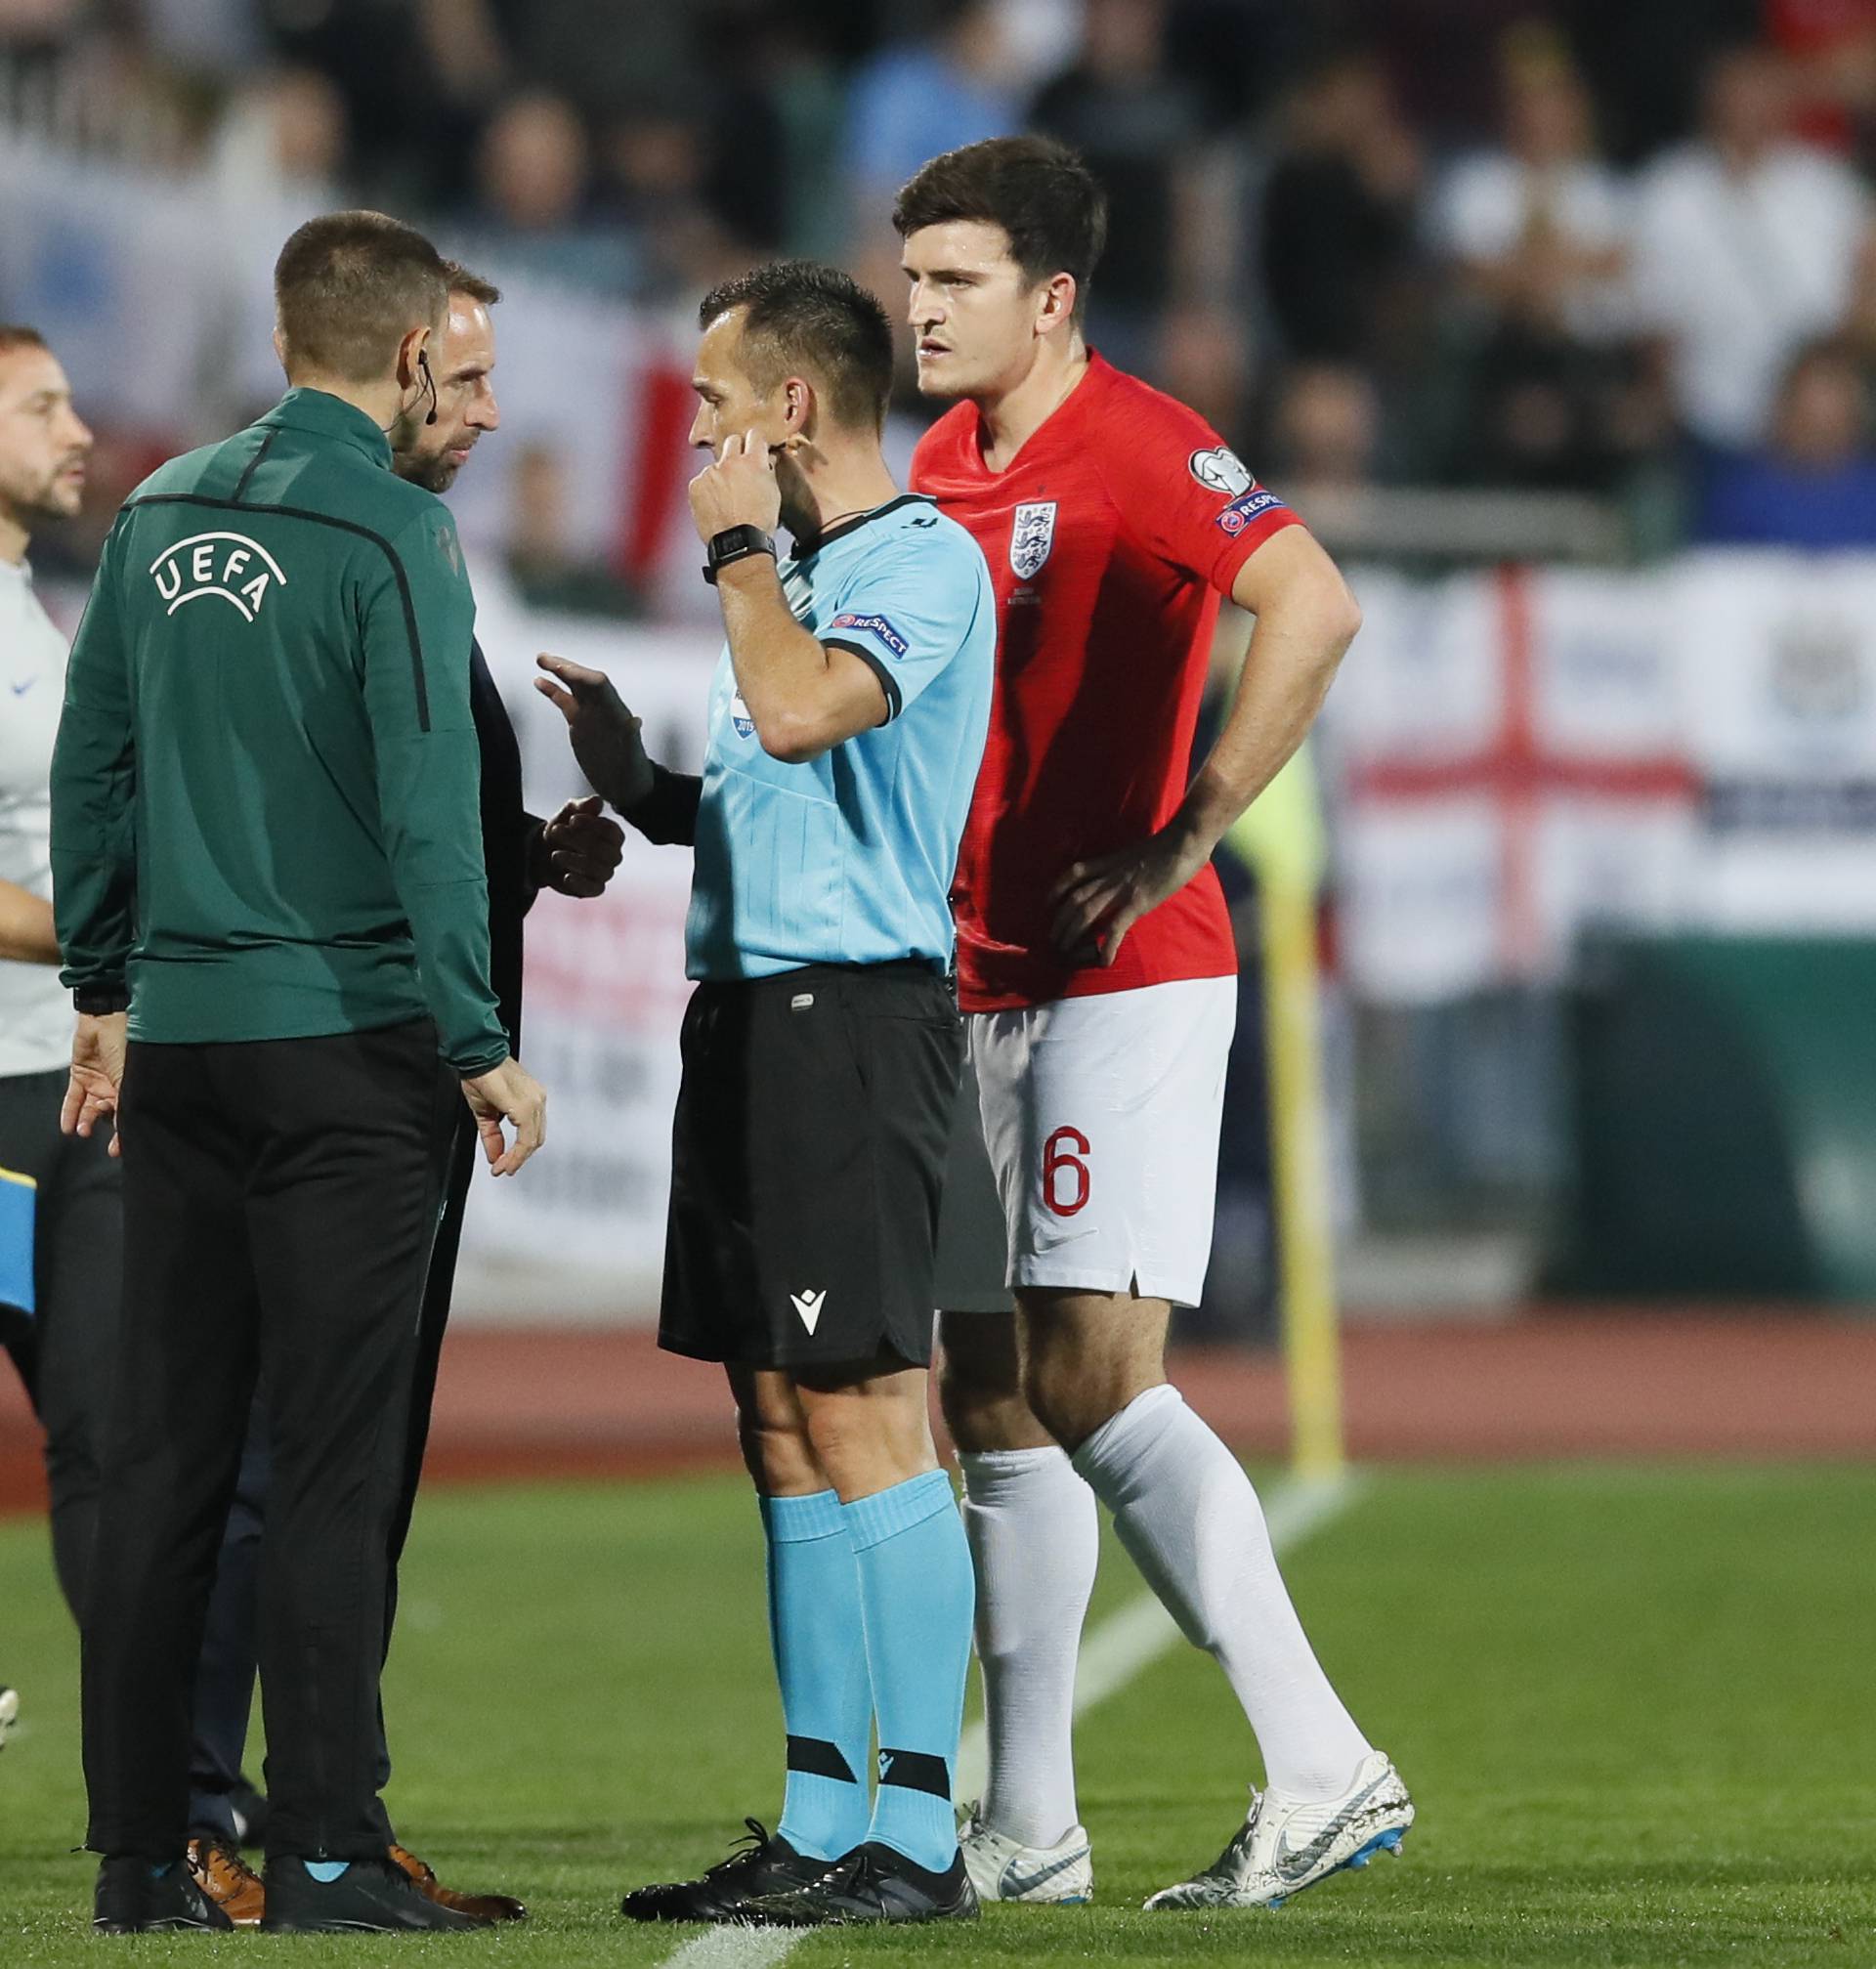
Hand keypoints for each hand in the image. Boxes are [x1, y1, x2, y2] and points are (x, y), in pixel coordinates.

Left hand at [60, 1011, 126, 1157]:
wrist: (107, 1018)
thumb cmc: (129, 1043)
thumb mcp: (130, 1076)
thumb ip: (127, 1101)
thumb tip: (128, 1126)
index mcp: (135, 1085)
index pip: (130, 1113)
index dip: (125, 1133)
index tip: (120, 1149)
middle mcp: (118, 1086)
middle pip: (112, 1115)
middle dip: (107, 1131)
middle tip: (106, 1146)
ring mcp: (99, 1081)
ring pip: (91, 1109)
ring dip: (86, 1122)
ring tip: (82, 1130)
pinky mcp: (81, 1075)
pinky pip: (74, 1098)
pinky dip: (69, 1113)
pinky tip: (68, 1127)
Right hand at [461, 1056, 545, 1176]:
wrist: (476, 1056)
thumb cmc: (480, 1076)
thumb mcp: (485, 1113)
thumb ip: (492, 1136)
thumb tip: (495, 1157)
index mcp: (532, 1099)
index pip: (532, 1133)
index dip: (518, 1153)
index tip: (502, 1166)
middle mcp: (538, 1100)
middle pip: (535, 1139)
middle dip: (518, 1158)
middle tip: (502, 1169)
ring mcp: (535, 1102)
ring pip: (532, 1141)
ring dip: (516, 1159)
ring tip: (501, 1168)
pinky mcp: (526, 1106)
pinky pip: (526, 1137)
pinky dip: (516, 1153)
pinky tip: (504, 1160)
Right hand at [534, 653, 654, 811]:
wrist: (627, 787)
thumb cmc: (634, 775)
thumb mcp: (633, 760)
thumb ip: (631, 740)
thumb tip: (636, 721)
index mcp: (616, 713)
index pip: (599, 685)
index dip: (582, 675)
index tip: (562, 668)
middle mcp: (603, 709)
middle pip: (584, 680)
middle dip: (567, 667)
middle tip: (545, 658)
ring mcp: (590, 715)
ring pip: (573, 686)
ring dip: (559, 671)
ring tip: (540, 659)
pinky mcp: (579, 723)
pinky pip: (565, 701)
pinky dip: (552, 690)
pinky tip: (538, 681)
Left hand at [535, 796, 624, 898]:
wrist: (543, 851)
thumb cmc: (562, 829)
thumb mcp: (568, 813)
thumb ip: (581, 806)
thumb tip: (597, 801)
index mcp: (613, 835)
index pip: (612, 831)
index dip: (592, 825)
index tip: (572, 820)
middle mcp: (613, 855)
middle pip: (605, 850)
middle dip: (579, 841)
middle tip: (557, 832)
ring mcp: (605, 873)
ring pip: (598, 869)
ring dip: (574, 860)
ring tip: (555, 854)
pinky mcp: (594, 888)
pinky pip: (594, 889)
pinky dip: (580, 883)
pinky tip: (567, 876)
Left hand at [688, 429, 780, 542]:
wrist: (739, 543)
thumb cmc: (760, 522)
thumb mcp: (773, 494)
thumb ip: (768, 471)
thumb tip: (767, 459)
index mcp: (753, 462)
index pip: (754, 435)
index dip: (754, 441)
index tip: (753, 447)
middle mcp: (730, 462)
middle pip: (731, 441)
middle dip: (736, 450)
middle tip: (739, 469)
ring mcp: (711, 472)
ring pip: (715, 466)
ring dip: (720, 476)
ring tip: (726, 499)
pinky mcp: (696, 485)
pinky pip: (702, 482)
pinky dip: (707, 490)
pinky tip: (715, 505)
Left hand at [1049, 827, 1212, 967]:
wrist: (1183, 842)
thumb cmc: (1166, 845)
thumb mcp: (1136, 853)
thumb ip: (1124, 865)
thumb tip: (1123, 876)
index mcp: (1109, 862)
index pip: (1074, 873)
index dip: (1057, 888)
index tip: (1048, 902)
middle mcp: (1109, 875)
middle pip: (1075, 898)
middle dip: (1060, 919)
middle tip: (1053, 937)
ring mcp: (1121, 889)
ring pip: (1085, 912)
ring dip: (1072, 932)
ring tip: (1065, 948)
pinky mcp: (1136, 902)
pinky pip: (1115, 927)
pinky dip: (1106, 945)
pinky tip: (1103, 960)